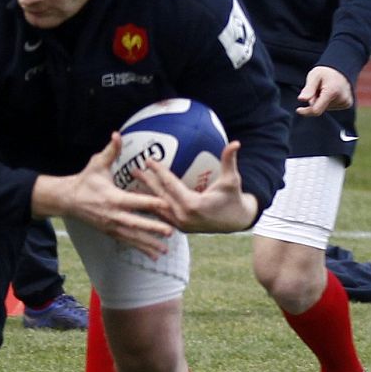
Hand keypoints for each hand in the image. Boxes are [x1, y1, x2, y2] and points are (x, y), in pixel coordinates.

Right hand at [31, 134, 175, 258]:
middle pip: (136, 223)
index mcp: (113, 198)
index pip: (136, 201)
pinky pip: (127, 242)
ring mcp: (111, 226)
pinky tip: (153, 255)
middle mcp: (113, 215)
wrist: (67, 199)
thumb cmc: (84, 181)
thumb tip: (117, 134)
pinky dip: (140, 248)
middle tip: (170, 232)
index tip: (166, 205)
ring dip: (148, 243)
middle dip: (153, 228)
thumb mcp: (96, 164)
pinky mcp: (110, 232)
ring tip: (164, 250)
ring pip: (133, 236)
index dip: (151, 203)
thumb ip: (110, 151)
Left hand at [132, 140, 258, 232]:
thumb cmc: (234, 198)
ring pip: (159, 207)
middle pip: (160, 196)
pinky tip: (142, 197)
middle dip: (146, 182)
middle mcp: (184, 216)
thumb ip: (229, 161)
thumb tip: (235, 142)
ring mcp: (180, 224)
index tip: (148, 160)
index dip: (159, 171)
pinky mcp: (180, 228)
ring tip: (132, 183)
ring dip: (145, 195)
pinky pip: (162, 215)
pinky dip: (152, 205)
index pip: (171, 185)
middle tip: (133, 169)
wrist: (238, 221)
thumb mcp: (232, 180)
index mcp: (193, 205)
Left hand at [296, 65, 352, 114]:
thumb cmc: (325, 72)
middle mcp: (342, 98)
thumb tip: (301, 99)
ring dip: (321, 100)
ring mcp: (346, 102)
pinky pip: (332, 107)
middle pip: (320, 108)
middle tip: (318, 88)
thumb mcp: (314, 76)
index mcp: (332, 91)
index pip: (316, 110)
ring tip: (326, 89)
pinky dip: (328, 101)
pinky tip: (331, 92)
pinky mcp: (348, 104)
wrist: (341, 69)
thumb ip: (308, 89)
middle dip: (315, 100)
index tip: (298, 110)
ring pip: (325, 107)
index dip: (306, 112)